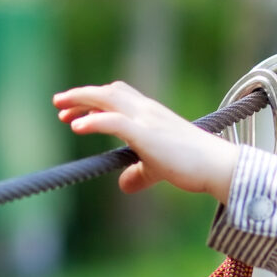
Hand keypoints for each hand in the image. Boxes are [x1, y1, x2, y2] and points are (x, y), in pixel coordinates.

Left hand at [53, 81, 242, 199]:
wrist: (218, 166)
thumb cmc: (194, 166)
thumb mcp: (160, 168)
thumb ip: (140, 173)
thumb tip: (124, 185)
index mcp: (151, 113)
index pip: (117, 95)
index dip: (94, 99)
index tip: (73, 112)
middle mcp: (147, 110)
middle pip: (108, 92)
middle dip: (81, 95)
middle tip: (58, 104)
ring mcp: (147, 120)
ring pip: (109, 99)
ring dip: (82, 100)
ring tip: (61, 109)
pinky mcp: (147, 134)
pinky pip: (115, 121)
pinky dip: (94, 120)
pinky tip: (76, 126)